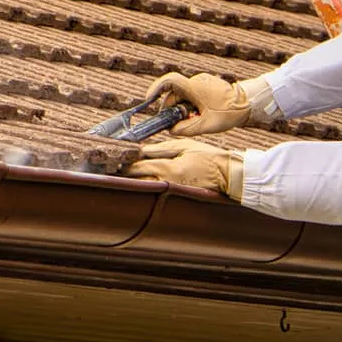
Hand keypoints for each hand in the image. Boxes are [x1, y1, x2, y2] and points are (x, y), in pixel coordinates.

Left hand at [125, 140, 240, 196]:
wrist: (227, 174)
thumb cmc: (208, 157)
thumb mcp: (184, 146)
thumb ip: (160, 149)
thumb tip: (140, 150)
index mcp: (168, 169)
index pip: (138, 167)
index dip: (124, 163)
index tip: (115, 159)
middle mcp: (167, 184)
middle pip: (137, 181)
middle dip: (125, 174)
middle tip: (114, 166)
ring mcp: (172, 192)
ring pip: (145, 188)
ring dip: (135, 181)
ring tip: (125, 174)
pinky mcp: (176, 196)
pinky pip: (156, 191)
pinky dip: (147, 186)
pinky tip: (143, 180)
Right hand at [144, 71, 250, 135]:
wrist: (249, 103)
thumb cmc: (229, 113)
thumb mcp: (205, 125)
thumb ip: (185, 129)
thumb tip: (170, 130)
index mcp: (193, 87)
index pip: (168, 81)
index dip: (155, 89)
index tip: (148, 99)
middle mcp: (196, 81)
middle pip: (174, 94)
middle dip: (173, 109)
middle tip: (177, 124)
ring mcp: (202, 82)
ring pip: (183, 96)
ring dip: (183, 109)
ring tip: (195, 120)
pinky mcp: (207, 85)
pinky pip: (192, 94)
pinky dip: (191, 105)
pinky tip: (201, 115)